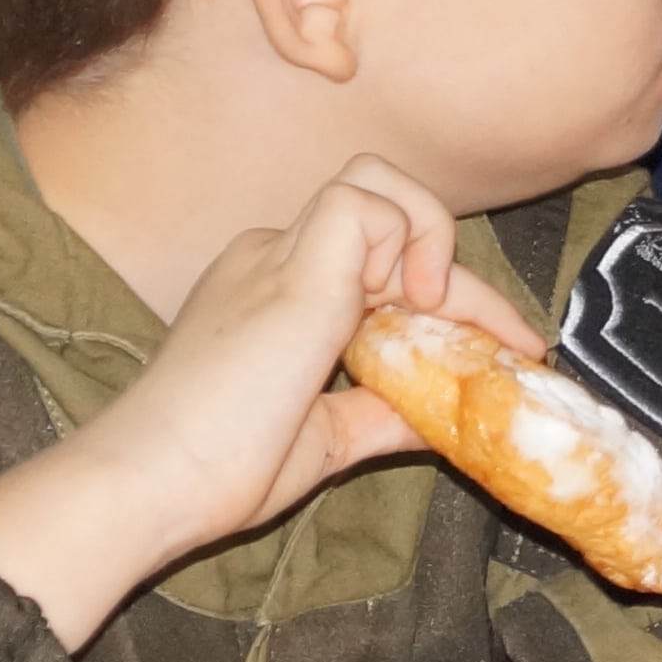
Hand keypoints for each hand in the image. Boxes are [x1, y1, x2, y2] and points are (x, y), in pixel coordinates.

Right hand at [0, 161, 542, 649]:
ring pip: (372, 181)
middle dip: (455, 267)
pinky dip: (400, 241)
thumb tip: (446, 414)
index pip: (380, 266)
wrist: (151, 480)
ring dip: (423, 236)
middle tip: (501, 340)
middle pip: (387, 216)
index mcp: (276, 295)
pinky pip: (364, 203)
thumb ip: (381, 415)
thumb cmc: (215, 471)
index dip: (456, 301)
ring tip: (426, 315)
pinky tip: (398, 307)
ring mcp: (279, 255)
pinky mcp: (292, 266)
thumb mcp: (322, 441)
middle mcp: (275, 259)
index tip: (511, 350)